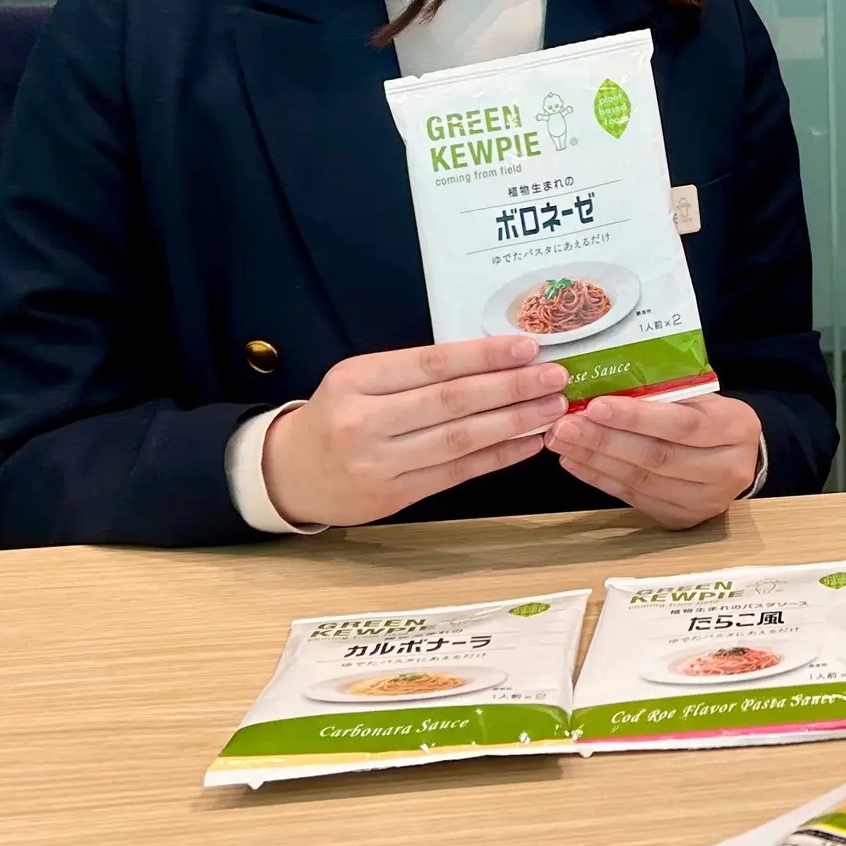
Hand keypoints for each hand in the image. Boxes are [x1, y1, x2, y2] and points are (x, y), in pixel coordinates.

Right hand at [262, 336, 568, 526]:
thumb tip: (495, 360)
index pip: (431, 363)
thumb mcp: (360, 379)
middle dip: (511, 388)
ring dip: (514, 423)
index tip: (528, 348)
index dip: (483, 356)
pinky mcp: (395, 496)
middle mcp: (364, 421)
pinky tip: (529, 442)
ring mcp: (379, 464)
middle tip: (555, 377)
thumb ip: (416, 372)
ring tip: (551, 408)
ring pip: (460, 440)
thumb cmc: (336, 415)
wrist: (290, 473)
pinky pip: (457, 473)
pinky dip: (497, 456)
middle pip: (451, 402)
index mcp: (355, 379)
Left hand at [546, 393, 763, 527]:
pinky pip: (633, 497)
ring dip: (595, 459)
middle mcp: (727, 470)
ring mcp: (705, 501)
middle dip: (605, 440)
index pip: (683, 424)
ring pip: (641, 480)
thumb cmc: (710, 416)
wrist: (737, 456)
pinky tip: (575, 461)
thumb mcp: (702, 396)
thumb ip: (665, 393)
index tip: (595, 406)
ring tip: (562, 441)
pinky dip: (599, 478)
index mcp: (736, 428)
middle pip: (658, 457)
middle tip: (565, 426)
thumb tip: (602, 384)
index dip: (637, 418)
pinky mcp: (682, 518)